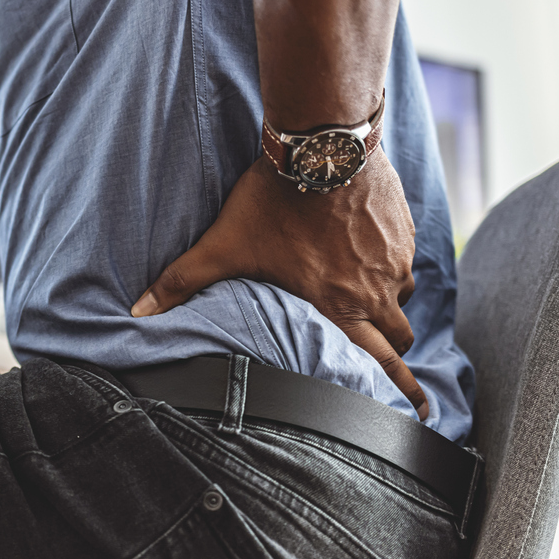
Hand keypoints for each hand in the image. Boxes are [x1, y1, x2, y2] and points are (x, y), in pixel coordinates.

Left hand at [131, 150, 428, 419]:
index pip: (382, 363)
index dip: (404, 391)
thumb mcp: (224, 245)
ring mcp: (394, 259)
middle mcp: (374, 291)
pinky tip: (369, 254)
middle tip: (397, 371)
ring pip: (402, 298)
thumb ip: (181, 282)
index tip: (421, 412)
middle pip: (399, 340)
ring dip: (388, 306)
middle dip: (395, 357)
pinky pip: (404, 260)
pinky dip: (390, 266)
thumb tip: (138, 313)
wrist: (321, 146)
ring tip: (367, 302)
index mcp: (338, 308)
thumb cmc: (273, 200)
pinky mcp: (403, 229)